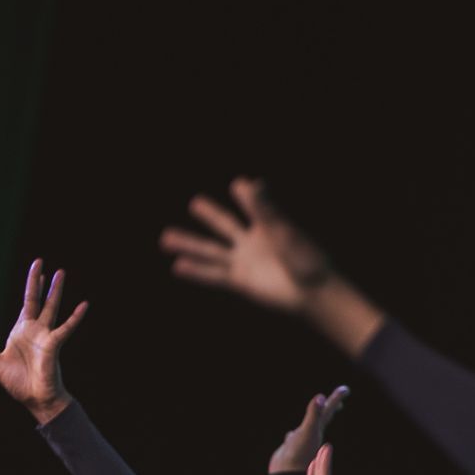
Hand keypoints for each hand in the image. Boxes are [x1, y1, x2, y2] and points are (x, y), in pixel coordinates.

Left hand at [0, 259, 86, 424]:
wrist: (35, 399)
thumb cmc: (19, 384)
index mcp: (21, 332)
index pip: (26, 305)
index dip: (31, 288)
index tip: (37, 273)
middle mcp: (34, 330)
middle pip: (37, 300)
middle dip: (38, 281)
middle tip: (41, 261)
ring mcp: (45, 336)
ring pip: (51, 307)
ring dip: (55, 290)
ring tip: (61, 272)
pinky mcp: (53, 344)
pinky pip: (66, 328)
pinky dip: (75, 317)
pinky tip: (83, 305)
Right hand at [160, 178, 332, 312]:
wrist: (310, 291)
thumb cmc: (304, 257)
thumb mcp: (282, 229)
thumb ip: (264, 208)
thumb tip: (249, 183)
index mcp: (268, 225)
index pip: (254, 205)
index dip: (247, 195)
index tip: (238, 185)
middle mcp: (253, 242)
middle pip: (225, 225)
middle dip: (210, 215)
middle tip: (195, 203)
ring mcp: (244, 261)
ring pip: (210, 250)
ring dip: (188, 244)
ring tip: (165, 238)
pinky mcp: (239, 281)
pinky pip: (213, 275)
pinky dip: (195, 271)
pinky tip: (177, 266)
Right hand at [269, 386, 348, 474]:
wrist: (287, 474)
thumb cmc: (298, 454)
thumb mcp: (308, 431)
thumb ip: (314, 414)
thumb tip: (320, 397)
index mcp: (317, 428)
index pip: (329, 409)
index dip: (336, 398)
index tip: (345, 389)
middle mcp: (311, 433)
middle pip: (322, 417)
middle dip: (330, 407)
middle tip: (338, 400)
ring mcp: (301, 441)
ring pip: (308, 427)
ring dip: (311, 420)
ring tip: (314, 416)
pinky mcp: (290, 448)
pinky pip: (293, 438)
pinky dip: (292, 435)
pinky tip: (290, 435)